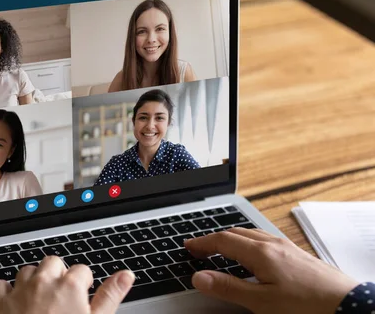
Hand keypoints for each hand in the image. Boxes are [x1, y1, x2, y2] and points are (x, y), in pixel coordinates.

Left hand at [0, 255, 134, 313]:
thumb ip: (110, 296)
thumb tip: (126, 275)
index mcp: (69, 286)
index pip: (82, 270)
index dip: (84, 284)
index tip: (82, 297)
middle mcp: (43, 282)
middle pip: (53, 263)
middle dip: (58, 276)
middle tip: (61, 299)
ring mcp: (18, 291)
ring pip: (27, 271)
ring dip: (34, 281)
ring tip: (40, 303)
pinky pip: (1, 285)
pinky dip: (7, 292)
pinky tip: (15, 306)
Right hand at [184, 228, 358, 313]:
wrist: (350, 305)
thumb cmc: (307, 306)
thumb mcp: (262, 302)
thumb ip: (229, 288)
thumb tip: (199, 277)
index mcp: (260, 253)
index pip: (222, 240)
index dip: (202, 243)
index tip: (188, 246)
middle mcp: (272, 244)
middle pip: (235, 233)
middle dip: (214, 239)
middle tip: (199, 249)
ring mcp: (286, 246)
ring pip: (251, 234)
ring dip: (231, 239)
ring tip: (221, 250)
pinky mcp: (297, 254)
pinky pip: (264, 239)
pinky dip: (248, 242)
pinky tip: (253, 254)